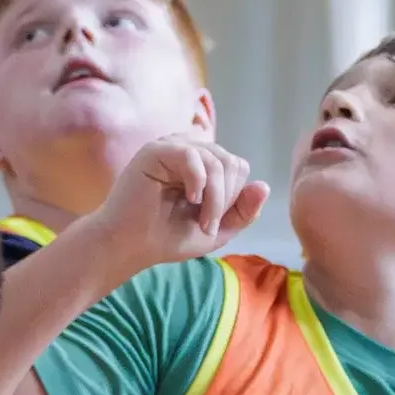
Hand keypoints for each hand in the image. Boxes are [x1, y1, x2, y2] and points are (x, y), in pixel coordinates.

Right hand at [92, 136, 269, 285]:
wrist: (129, 247)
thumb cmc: (165, 237)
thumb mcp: (216, 229)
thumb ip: (242, 211)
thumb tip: (264, 186)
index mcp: (202, 163)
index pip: (237, 166)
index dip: (234, 197)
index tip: (212, 223)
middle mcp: (188, 150)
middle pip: (231, 162)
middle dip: (226, 198)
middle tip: (207, 224)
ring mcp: (171, 147)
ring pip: (216, 160)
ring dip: (215, 197)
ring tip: (200, 219)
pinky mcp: (155, 150)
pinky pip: (193, 156)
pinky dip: (199, 182)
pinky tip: (189, 199)